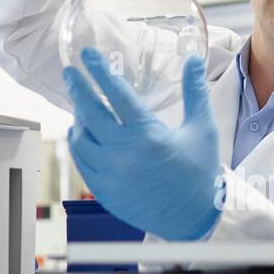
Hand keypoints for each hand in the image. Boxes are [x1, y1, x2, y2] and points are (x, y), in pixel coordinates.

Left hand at [65, 47, 219, 240]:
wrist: (194, 218)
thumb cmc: (200, 173)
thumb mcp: (202, 128)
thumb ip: (194, 91)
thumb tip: (192, 58)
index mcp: (148, 135)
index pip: (116, 94)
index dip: (100, 71)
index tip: (87, 55)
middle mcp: (124, 154)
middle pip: (90, 113)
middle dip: (78, 88)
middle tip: (71, 72)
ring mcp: (111, 174)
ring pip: (80, 139)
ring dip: (77, 118)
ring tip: (79, 104)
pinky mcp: (104, 191)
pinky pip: (82, 162)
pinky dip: (77, 144)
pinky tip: (79, 134)